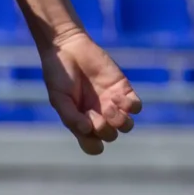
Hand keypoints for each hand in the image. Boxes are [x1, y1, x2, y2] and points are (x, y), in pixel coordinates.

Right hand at [38, 29, 141, 154]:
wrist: (69, 48)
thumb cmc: (58, 75)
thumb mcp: (58, 98)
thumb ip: (70, 116)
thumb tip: (86, 131)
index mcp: (81, 122)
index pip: (93, 146)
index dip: (93, 144)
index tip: (84, 130)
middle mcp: (98, 116)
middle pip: (110, 136)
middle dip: (104, 129)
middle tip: (93, 112)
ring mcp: (112, 104)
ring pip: (127, 126)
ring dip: (120, 121)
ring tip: (108, 107)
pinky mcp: (124, 90)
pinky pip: (136, 107)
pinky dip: (130, 106)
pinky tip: (117, 96)